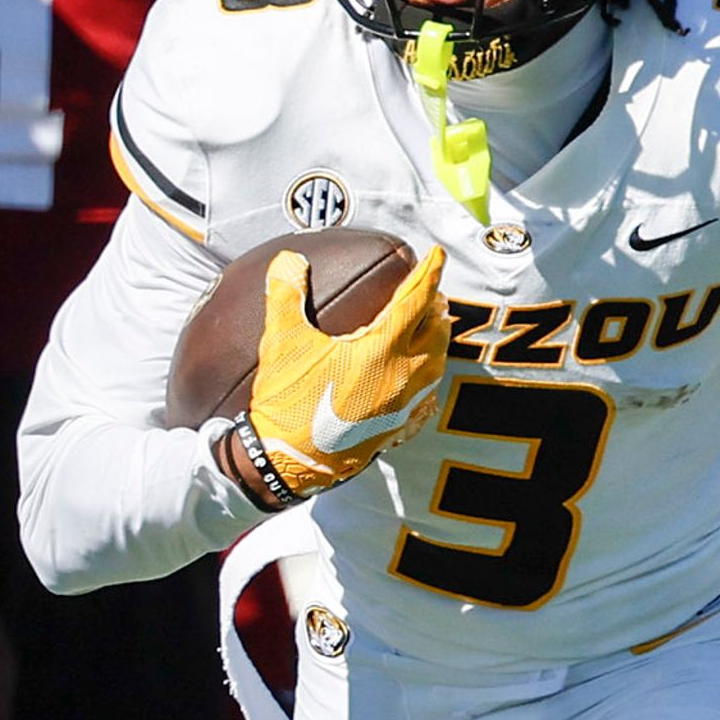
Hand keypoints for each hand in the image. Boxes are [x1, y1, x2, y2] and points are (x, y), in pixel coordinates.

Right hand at [248, 241, 454, 499]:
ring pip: (436, 366)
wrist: (287, 463)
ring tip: (429, 329)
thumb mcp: (282, 343)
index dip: (428, 273)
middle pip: (437, 332)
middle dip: (436, 308)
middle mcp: (403, 377)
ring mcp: (404, 407)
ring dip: (436, 342)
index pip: (415, 300)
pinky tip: (420, 380)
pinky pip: (425, 401)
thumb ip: (286, 295)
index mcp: (382, 350)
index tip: (436, 255)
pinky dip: (428, 381)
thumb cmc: (287, 402)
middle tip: (429, 293)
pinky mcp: (397, 430)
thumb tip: (288, 260)